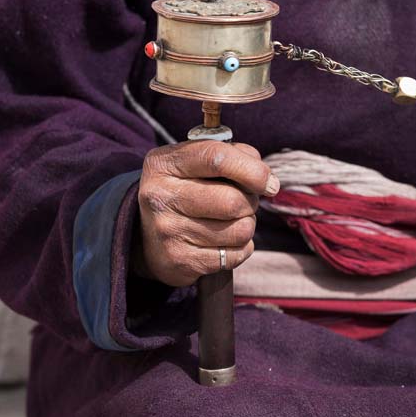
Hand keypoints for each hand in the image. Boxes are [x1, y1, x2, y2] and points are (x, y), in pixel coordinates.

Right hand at [136, 141, 279, 286]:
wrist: (147, 237)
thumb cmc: (185, 192)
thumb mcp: (195, 164)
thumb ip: (232, 156)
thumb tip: (266, 180)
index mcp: (163, 164)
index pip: (216, 158)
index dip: (252, 170)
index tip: (268, 181)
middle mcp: (161, 196)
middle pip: (232, 200)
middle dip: (251, 202)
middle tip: (244, 203)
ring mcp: (168, 231)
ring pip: (240, 230)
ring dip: (247, 226)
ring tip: (231, 222)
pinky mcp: (180, 260)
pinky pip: (235, 255)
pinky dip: (240, 248)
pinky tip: (224, 242)